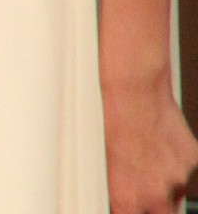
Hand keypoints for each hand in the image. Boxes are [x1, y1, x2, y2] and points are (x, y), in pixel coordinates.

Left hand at [103, 73, 197, 213]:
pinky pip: (185, 171)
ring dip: (164, 181)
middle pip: (163, 213)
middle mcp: (156, 194)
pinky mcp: (193, 163)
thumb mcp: (106, 165)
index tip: (130, 206)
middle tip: (143, 186)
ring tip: (146, 154)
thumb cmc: (111, 122)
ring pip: (175, 191)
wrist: (133, 93)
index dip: (131, 212)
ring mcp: (178, 179)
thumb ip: (122, 192)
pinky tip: (159, 144)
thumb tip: (124, 203)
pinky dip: (174, 163)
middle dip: (154, 206)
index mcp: (128, 198)